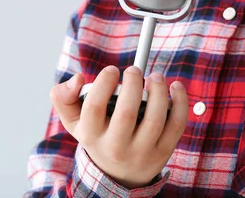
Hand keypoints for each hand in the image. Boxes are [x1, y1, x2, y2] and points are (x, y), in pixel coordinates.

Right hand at [49, 65, 188, 189]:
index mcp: (91, 135)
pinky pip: (176, 125)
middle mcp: (116, 147)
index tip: (112, 70)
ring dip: (158, 91)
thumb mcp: (74, 121)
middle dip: (133, 84)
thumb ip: (64, 97)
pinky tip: (175, 87)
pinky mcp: (163, 151)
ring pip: (154, 119)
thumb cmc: (97, 136)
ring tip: (155, 76)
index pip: (94, 108)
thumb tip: (78, 78)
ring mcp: (142, 151)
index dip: (103, 84)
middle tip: (134, 70)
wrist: (119, 174)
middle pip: (126, 113)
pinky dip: (180, 103)